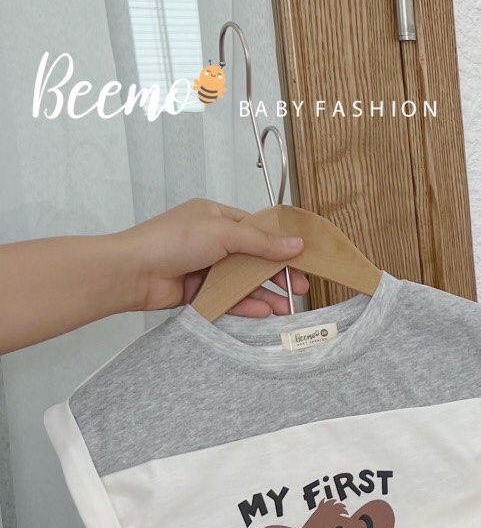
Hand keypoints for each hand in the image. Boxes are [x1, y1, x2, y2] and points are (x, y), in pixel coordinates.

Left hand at [114, 199, 308, 315]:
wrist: (131, 272)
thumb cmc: (168, 241)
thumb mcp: (223, 232)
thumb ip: (262, 242)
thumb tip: (295, 244)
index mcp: (215, 216)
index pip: (257, 229)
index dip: (281, 244)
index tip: (303, 258)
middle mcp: (211, 240)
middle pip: (254, 258)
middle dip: (278, 273)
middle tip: (300, 287)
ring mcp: (204, 266)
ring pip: (242, 280)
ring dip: (265, 292)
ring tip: (286, 306)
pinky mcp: (197, 290)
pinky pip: (228, 298)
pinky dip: (246, 304)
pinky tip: (263, 311)